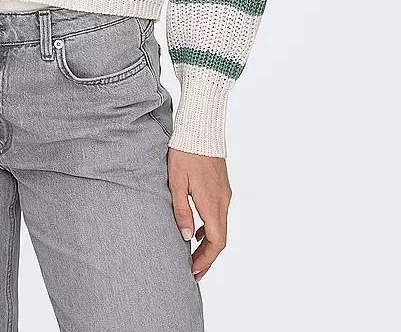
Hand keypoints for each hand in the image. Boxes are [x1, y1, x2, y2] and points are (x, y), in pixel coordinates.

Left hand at [167, 147, 231, 282]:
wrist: (201, 128)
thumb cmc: (185, 152)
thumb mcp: (176, 182)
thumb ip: (181, 210)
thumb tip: (185, 237)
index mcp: (212, 202)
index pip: (216, 242)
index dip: (205, 260)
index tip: (193, 272)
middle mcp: (223, 201)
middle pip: (220, 238)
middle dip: (206, 258)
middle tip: (192, 272)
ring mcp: (224, 193)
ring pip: (220, 226)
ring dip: (208, 244)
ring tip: (192, 256)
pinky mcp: (222, 186)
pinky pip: (219, 214)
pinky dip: (209, 228)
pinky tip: (195, 231)